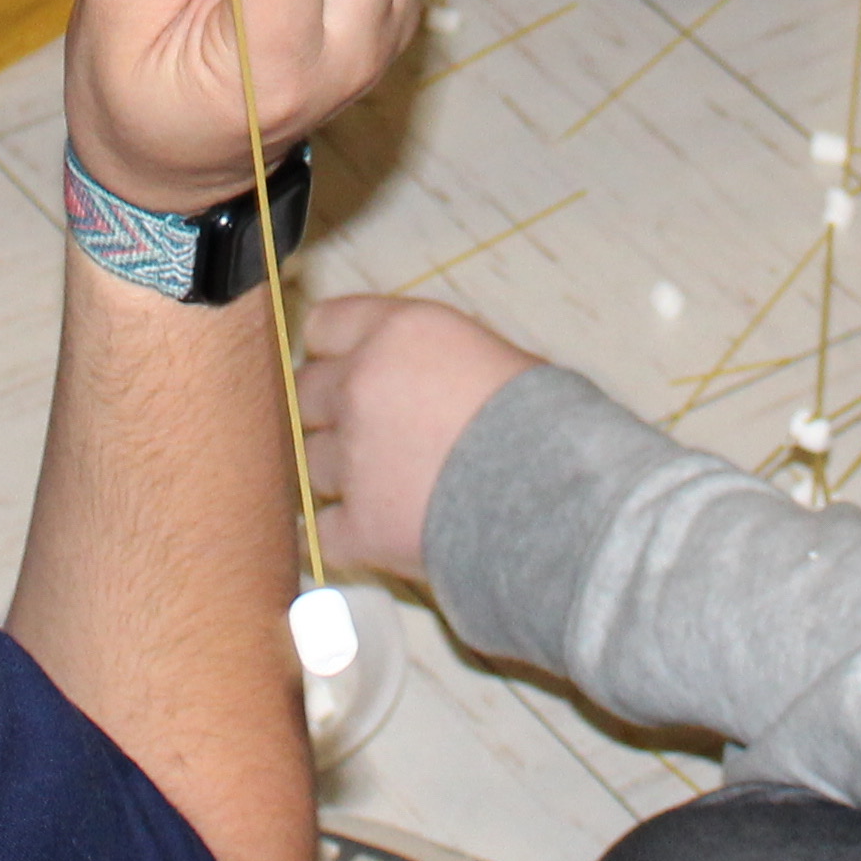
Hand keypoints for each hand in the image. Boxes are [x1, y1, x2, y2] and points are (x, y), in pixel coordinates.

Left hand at [299, 291, 544, 580]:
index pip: (324, 325)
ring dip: (340, 474)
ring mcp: (353, 458)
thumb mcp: (491, 356)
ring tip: (388, 486)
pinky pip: (318, 532)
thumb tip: (415, 375)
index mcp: (397, 332)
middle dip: (331, 412)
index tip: (348, 368)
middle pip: (306, 392)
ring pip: (310, 462)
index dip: (335, 351)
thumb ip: (429, 358)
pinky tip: (363, 533)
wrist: (555, 497)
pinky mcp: (358, 524)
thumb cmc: (547, 421)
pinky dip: (339, 535)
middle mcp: (361, 386)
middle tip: (369, 431)